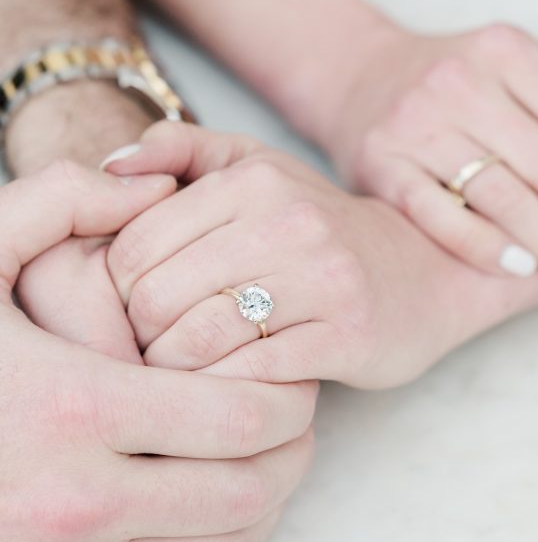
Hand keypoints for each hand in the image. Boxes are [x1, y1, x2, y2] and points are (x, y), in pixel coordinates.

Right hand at [0, 160, 315, 541]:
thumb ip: (61, 199)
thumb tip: (154, 189)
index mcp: (74, 407)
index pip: (237, 418)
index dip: (288, 392)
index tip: (292, 364)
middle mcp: (82, 500)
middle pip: (249, 488)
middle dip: (293, 444)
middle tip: (295, 401)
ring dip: (269, 491)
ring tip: (267, 441)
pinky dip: (226, 532)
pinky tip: (216, 480)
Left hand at [102, 123, 537, 389]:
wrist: (424, 269)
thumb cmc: (319, 226)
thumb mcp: (256, 168)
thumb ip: (182, 150)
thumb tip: (109, 164)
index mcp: (251, 180)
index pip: (134, 246)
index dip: (116, 291)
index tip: (134, 309)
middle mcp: (286, 221)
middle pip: (157, 297)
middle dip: (139, 336)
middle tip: (151, 349)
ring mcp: (321, 279)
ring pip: (197, 340)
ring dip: (174, 370)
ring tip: (180, 372)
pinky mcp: (347, 335)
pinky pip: (250, 376)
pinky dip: (221, 390)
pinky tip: (223, 388)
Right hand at [328, 23, 537, 294]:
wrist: (363, 78)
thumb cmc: (464, 78)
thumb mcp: (528, 60)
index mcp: (506, 50)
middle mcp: (459, 82)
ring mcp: (415, 123)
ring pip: (503, 197)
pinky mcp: (381, 163)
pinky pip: (438, 215)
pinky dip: (483, 246)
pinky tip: (523, 269)